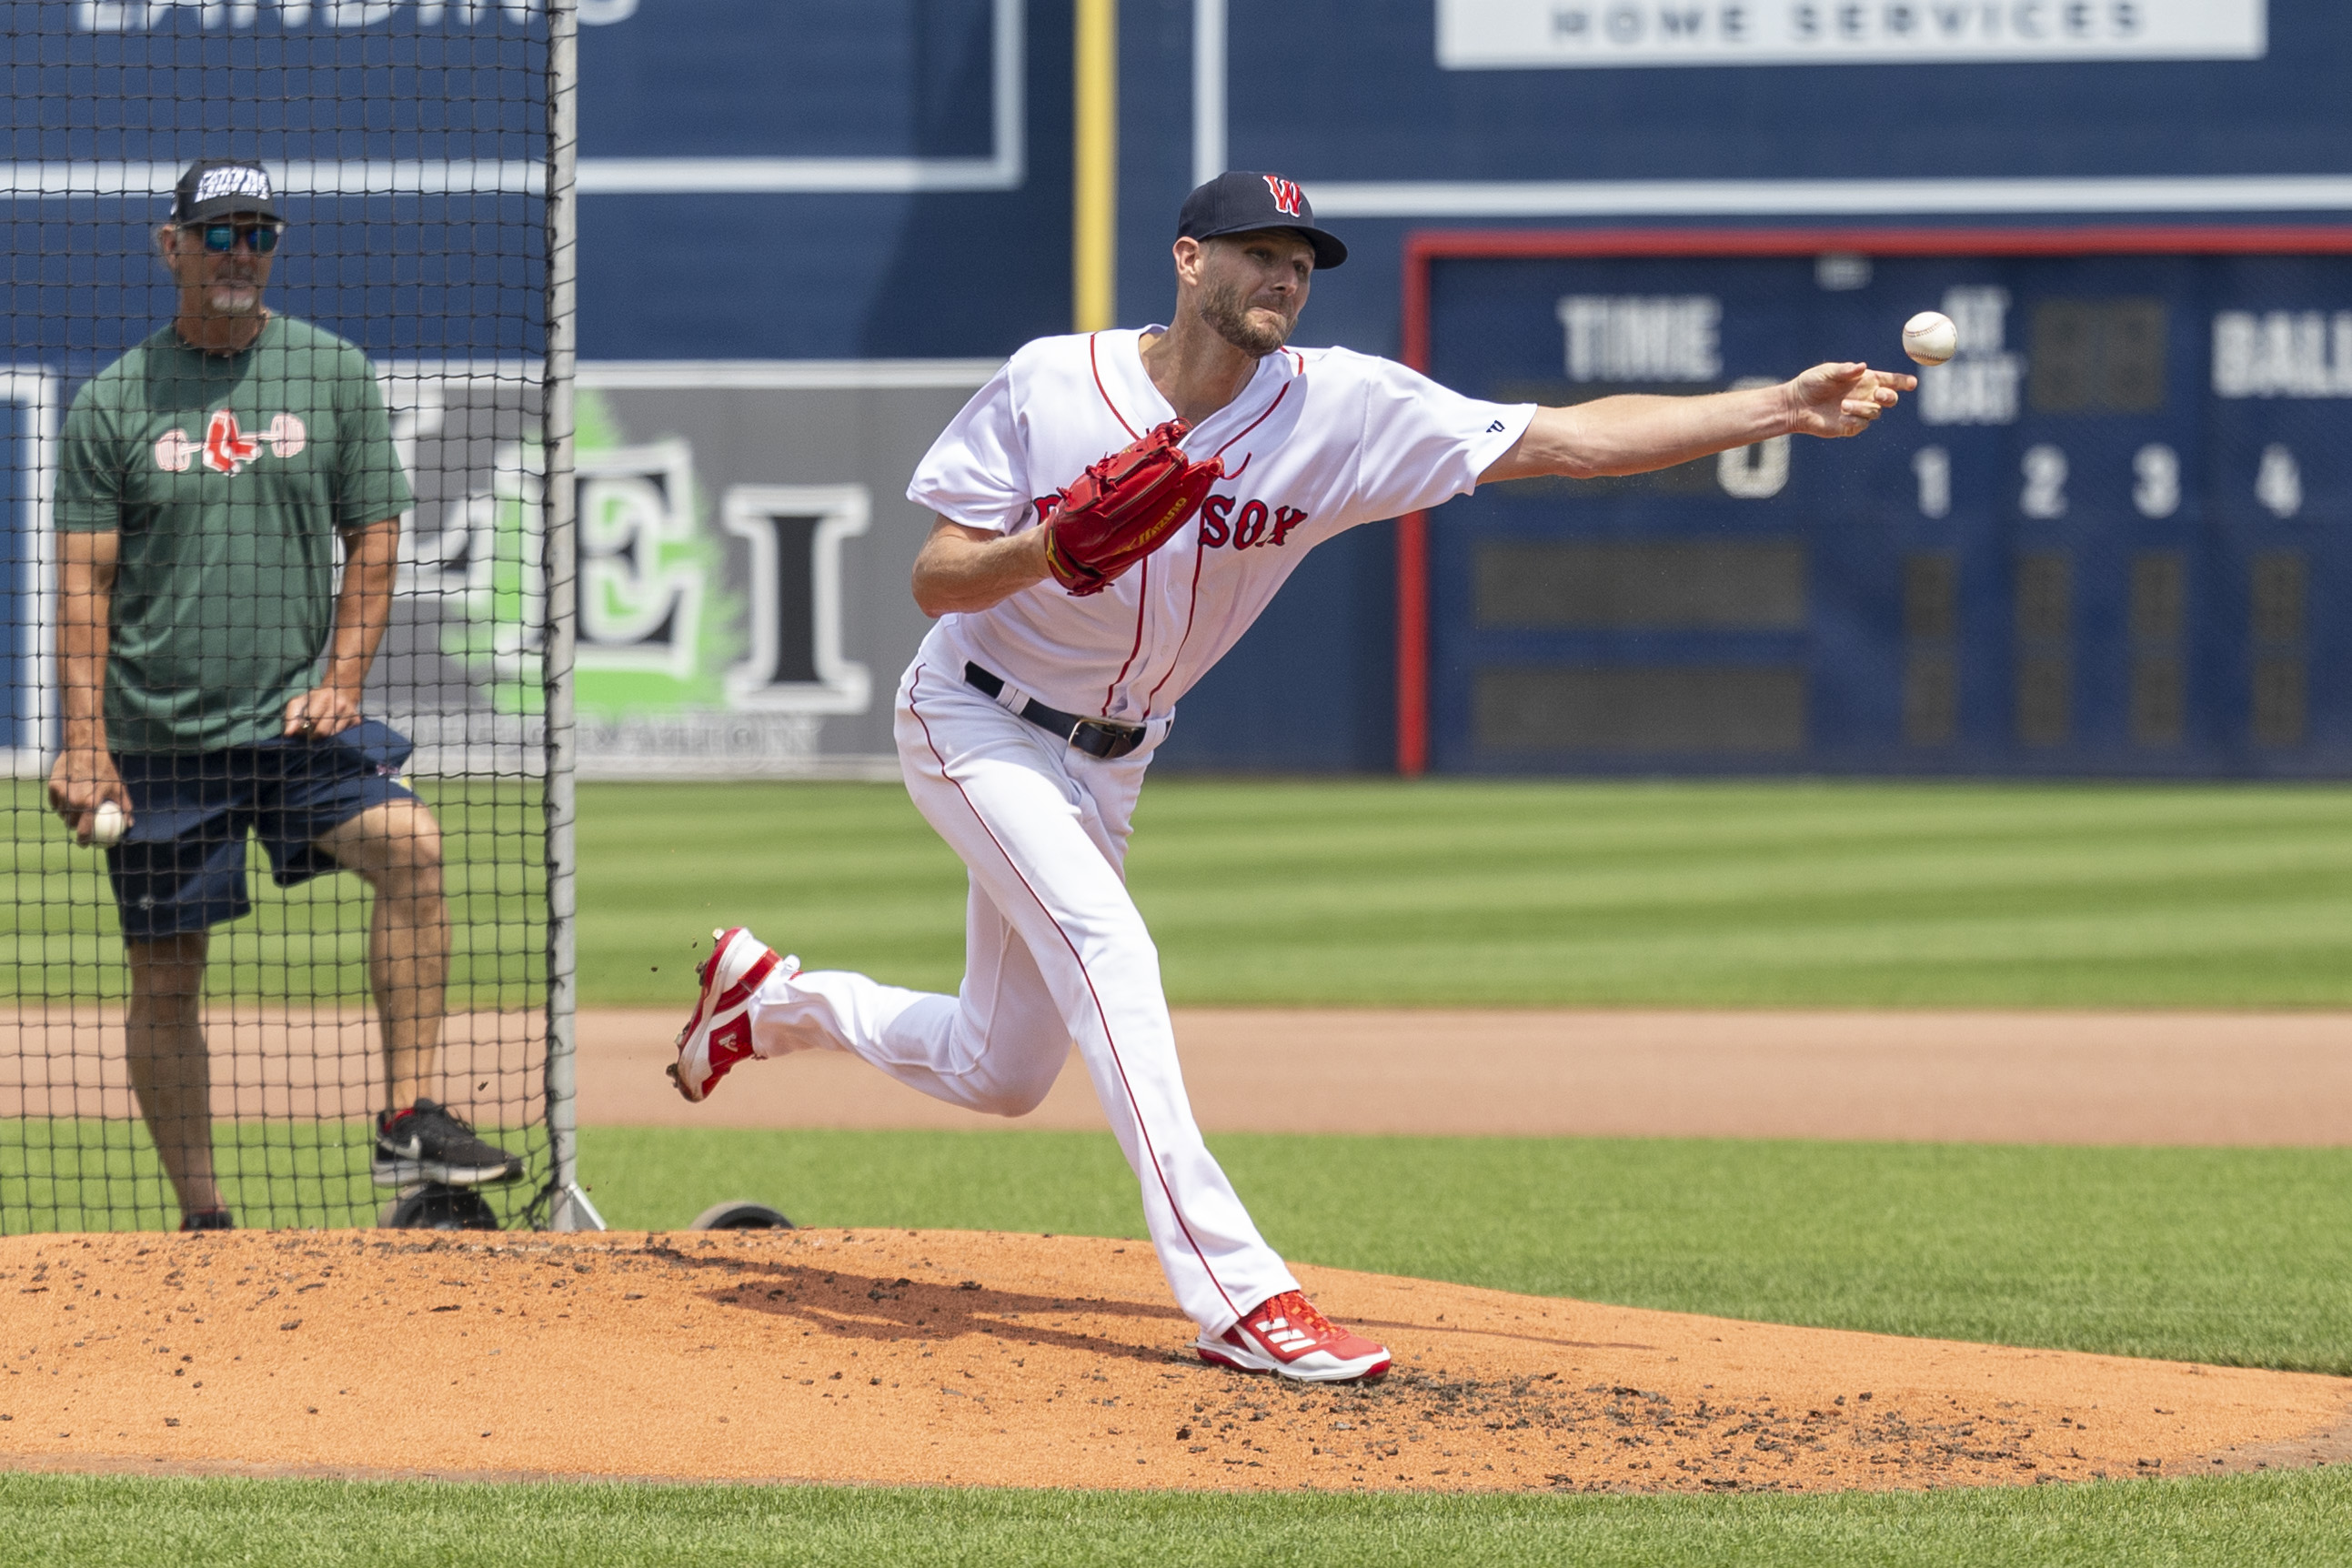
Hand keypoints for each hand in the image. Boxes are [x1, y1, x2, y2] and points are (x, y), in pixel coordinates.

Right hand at [47, 747, 130, 844]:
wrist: (85, 749)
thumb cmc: (105, 769)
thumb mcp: (119, 788)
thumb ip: (124, 808)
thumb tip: (129, 825)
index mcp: (89, 803)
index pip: (83, 830)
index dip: (84, 840)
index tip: (86, 843)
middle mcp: (73, 801)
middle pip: (71, 823)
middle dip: (76, 826)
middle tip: (81, 825)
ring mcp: (61, 794)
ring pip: (61, 813)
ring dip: (68, 815)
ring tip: (75, 811)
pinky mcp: (52, 786)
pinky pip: (55, 802)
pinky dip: (60, 803)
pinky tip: (67, 801)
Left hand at [283, 684, 362, 739]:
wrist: (342, 689)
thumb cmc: (317, 697)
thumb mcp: (301, 701)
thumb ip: (291, 716)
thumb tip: (288, 734)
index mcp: (324, 697)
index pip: (311, 722)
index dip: (304, 729)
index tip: (302, 728)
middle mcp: (340, 705)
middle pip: (323, 732)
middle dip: (313, 736)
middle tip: (310, 732)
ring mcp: (350, 713)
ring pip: (332, 736)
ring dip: (324, 736)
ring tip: (321, 727)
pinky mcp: (357, 720)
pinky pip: (342, 735)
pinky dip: (335, 734)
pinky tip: (333, 727)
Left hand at [1783, 362, 1917, 437]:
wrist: (1796, 404)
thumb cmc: (1812, 383)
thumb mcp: (1827, 373)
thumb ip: (1845, 370)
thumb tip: (1863, 367)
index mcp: (1865, 380)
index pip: (1890, 380)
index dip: (1903, 382)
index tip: (1913, 383)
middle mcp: (1866, 396)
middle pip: (1890, 399)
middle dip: (1889, 396)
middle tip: (1878, 394)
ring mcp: (1859, 412)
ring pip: (1875, 412)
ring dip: (1863, 408)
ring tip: (1843, 405)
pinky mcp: (1850, 426)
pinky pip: (1862, 425)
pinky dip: (1855, 420)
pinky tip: (1842, 416)